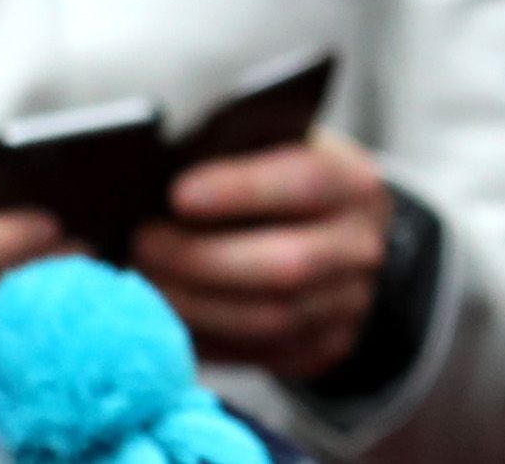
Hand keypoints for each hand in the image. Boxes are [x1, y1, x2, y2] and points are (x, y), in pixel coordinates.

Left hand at [138, 134, 398, 381]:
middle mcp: (360, 247)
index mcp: (352, 184)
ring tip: (145, 283)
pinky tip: (168, 316)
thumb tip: (154, 174)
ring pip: (267, 319)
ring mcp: (349, 303)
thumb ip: (231, 154)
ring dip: (194, 306)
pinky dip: (205, 338)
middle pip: (283, 265)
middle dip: (199, 260)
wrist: (337, 236)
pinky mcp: (325, 346)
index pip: (305, 183)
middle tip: (143, 246)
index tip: (178, 195)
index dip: (240, 191)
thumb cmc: (282, 184)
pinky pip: (258, 354)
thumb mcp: (274, 149)